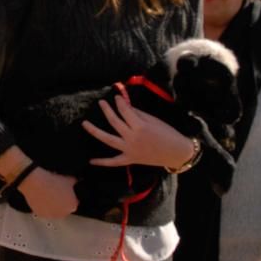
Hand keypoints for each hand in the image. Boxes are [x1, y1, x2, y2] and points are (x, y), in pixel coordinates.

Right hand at [17, 167, 78, 217]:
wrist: (37, 183)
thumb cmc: (53, 182)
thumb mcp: (68, 179)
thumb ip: (75, 182)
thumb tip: (77, 181)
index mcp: (72, 206)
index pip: (74, 203)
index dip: (70, 196)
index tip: (66, 192)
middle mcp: (63, 213)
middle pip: (65, 209)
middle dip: (62, 202)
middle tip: (57, 192)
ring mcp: (52, 215)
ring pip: (54, 211)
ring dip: (53, 205)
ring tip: (49, 194)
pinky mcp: (41, 215)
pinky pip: (45, 211)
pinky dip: (44, 206)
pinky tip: (43, 197)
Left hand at [82, 95, 196, 168]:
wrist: (176, 152)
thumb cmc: (167, 133)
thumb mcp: (153, 120)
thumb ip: (137, 114)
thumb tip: (124, 105)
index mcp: (140, 126)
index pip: (125, 111)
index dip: (119, 102)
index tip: (116, 97)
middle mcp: (132, 138)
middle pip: (114, 122)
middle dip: (107, 110)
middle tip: (100, 103)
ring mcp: (129, 150)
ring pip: (108, 140)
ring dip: (95, 131)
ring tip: (84, 124)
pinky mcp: (130, 159)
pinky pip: (114, 162)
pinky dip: (102, 163)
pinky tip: (91, 161)